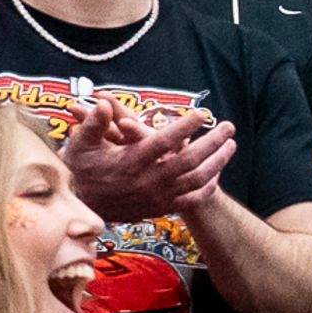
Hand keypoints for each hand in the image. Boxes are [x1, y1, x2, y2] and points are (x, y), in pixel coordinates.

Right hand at [61, 90, 234, 221]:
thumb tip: (105, 103)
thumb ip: (94, 123)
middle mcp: (148, 181)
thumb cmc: (81, 168)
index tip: (202, 113)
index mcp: (130, 161)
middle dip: (213, 142)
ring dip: (217, 162)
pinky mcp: (161, 208)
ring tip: (231, 145)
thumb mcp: (80, 143)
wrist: (82, 206)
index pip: (163, 142)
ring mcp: (157, 197)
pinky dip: (208, 187)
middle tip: (229, 126)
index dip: (185, 127)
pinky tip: (217, 173)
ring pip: (196, 181)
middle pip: (189, 161)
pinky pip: (192, 200)